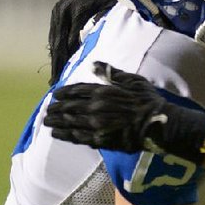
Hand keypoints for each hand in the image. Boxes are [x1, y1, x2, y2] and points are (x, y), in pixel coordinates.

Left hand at [45, 63, 170, 151]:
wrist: (157, 124)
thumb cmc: (148, 101)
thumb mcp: (132, 80)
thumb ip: (112, 73)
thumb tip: (94, 64)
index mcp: (102, 92)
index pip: (77, 91)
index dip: (64, 93)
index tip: (55, 95)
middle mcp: (95, 108)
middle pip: (69, 107)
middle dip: (56, 109)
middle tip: (47, 110)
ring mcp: (96, 125)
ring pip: (70, 123)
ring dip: (57, 123)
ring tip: (47, 123)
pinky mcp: (100, 140)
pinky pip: (78, 137)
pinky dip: (66, 136)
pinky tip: (58, 135)